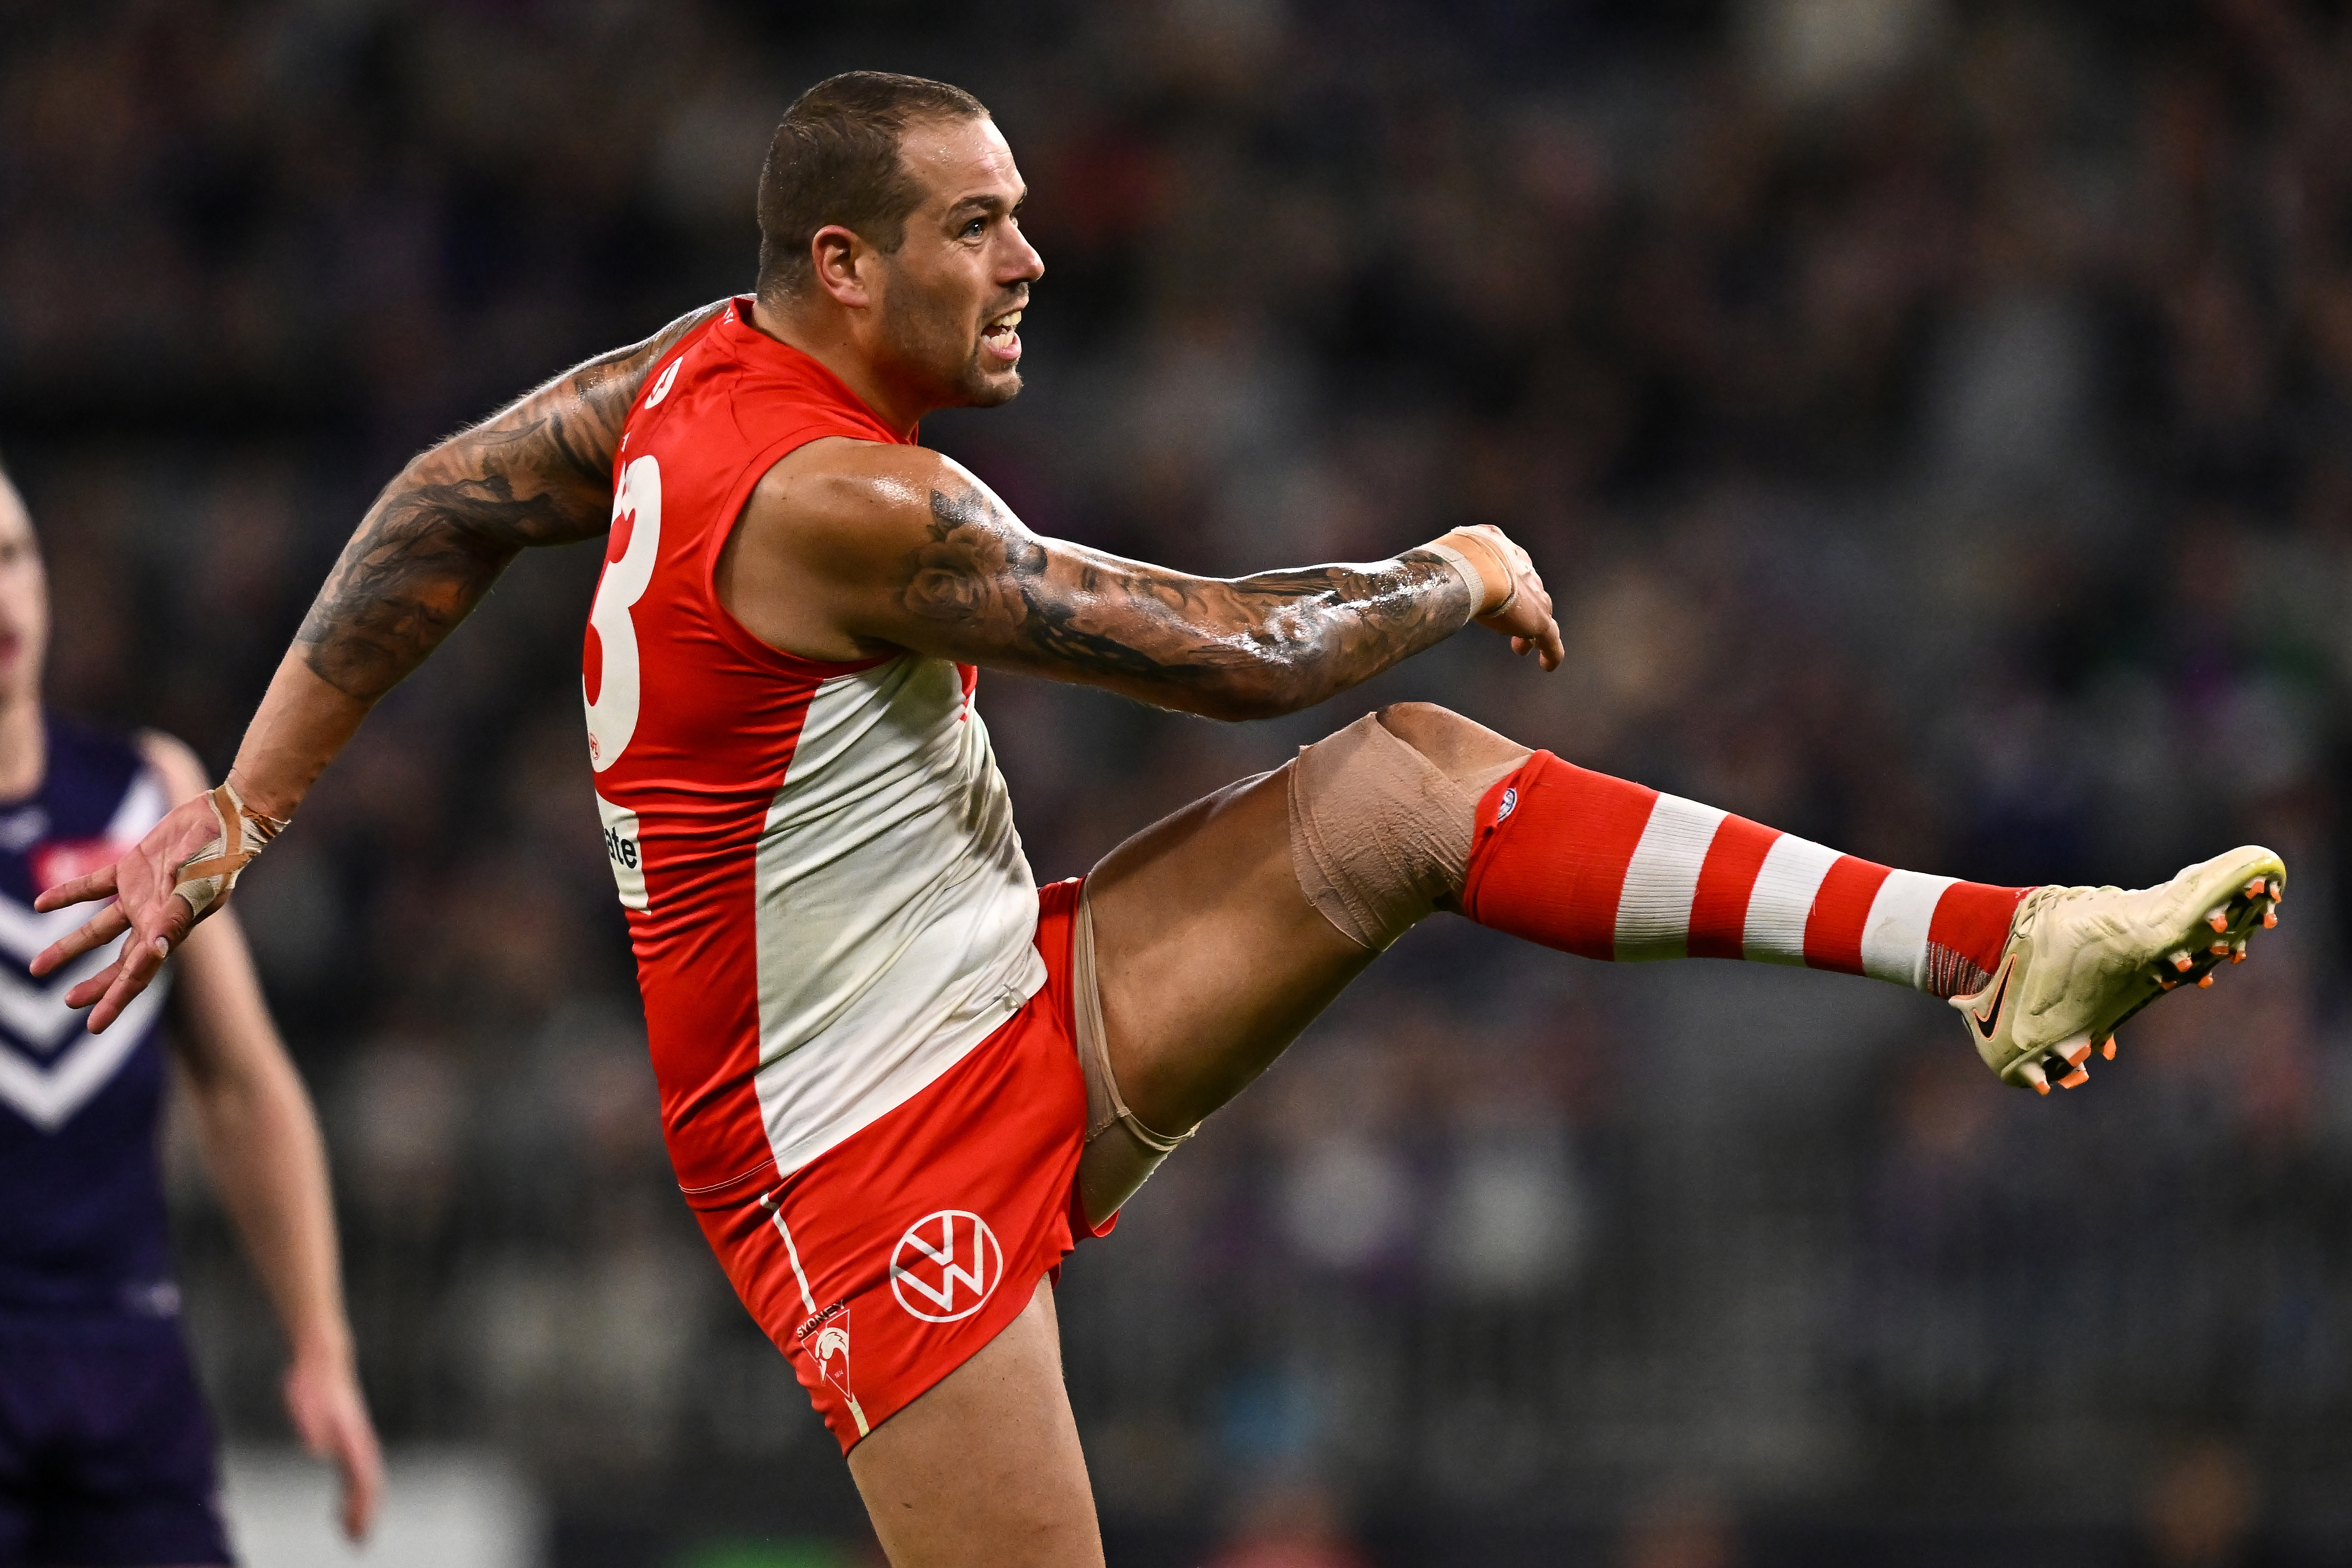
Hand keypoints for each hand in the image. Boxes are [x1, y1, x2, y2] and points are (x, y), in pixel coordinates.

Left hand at [29, 791, 220, 1028]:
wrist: (225, 817)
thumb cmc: (216, 855)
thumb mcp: (196, 888)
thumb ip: (174, 918)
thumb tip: (157, 952)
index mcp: (170, 929)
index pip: (139, 972)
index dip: (116, 999)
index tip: (93, 1025)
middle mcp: (154, 919)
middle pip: (120, 962)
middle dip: (96, 985)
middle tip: (69, 1002)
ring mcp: (141, 896)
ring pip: (99, 930)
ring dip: (69, 948)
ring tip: (38, 966)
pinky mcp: (131, 870)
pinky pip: (93, 888)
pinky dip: (68, 896)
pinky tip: (42, 904)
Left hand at [284, 1351, 383, 1541]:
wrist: (321, 1360)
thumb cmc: (312, 1383)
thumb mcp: (307, 1404)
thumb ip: (312, 1427)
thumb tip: (317, 1450)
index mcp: (352, 1439)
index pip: (365, 1480)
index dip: (363, 1508)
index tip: (358, 1532)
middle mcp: (357, 1444)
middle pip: (367, 1486)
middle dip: (364, 1515)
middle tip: (357, 1543)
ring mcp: (352, 1443)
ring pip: (361, 1484)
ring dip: (358, 1510)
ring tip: (351, 1534)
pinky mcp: (342, 1442)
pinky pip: (351, 1478)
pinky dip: (350, 1499)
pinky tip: (339, 1513)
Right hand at [1446, 524, 1563, 670]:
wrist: (1472, 567)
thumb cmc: (1449, 560)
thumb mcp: (1441, 558)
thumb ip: (1435, 568)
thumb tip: (1408, 580)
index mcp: (1499, 547)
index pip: (1508, 565)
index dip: (1502, 582)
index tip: (1495, 595)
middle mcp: (1521, 567)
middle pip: (1527, 588)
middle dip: (1520, 605)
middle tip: (1510, 620)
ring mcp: (1533, 594)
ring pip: (1539, 613)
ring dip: (1529, 630)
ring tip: (1519, 648)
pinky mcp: (1539, 619)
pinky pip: (1551, 640)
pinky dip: (1551, 653)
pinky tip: (1547, 667)